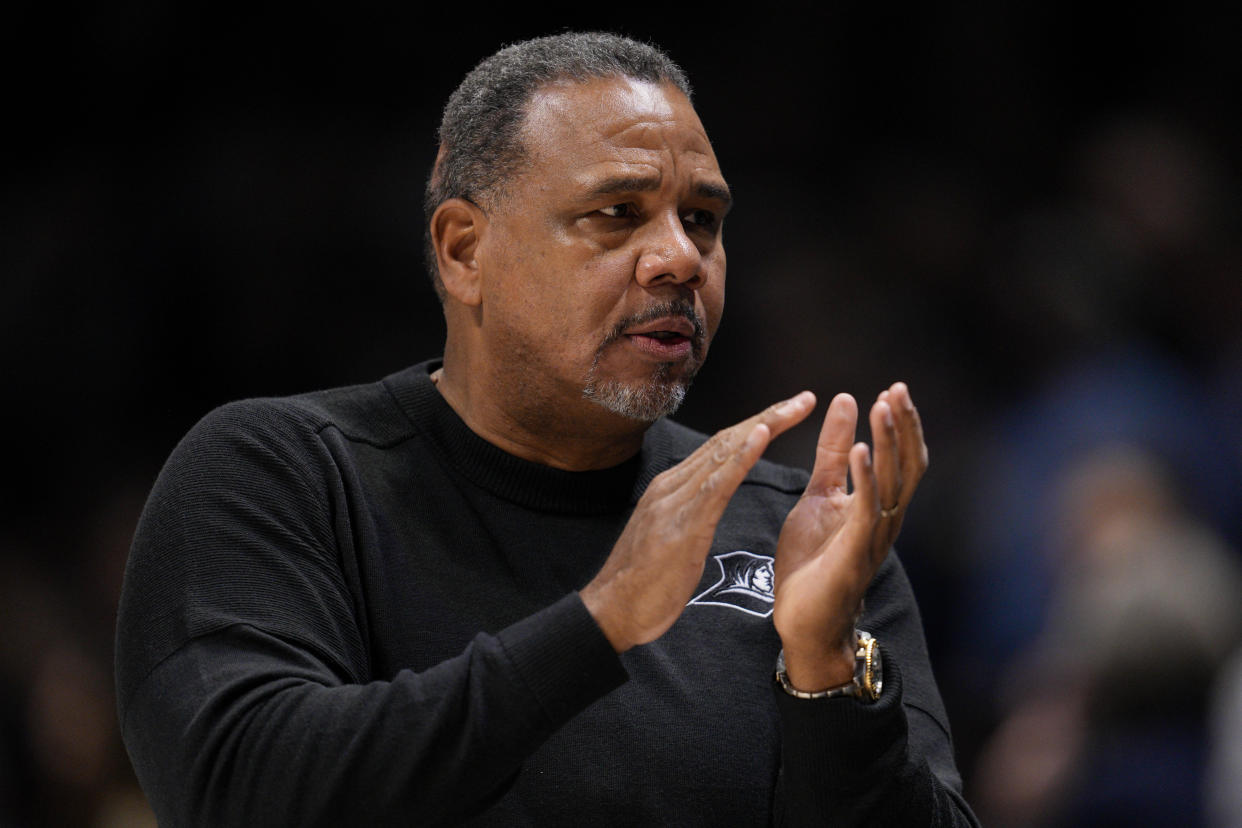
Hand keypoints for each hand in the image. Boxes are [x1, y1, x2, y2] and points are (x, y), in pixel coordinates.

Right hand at [581, 391, 817, 651]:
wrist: (612, 611)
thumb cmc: (643, 583)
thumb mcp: (670, 538)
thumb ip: (687, 513)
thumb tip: (706, 501)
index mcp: (671, 487)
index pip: (720, 447)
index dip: (756, 426)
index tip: (786, 412)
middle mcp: (672, 485)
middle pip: (726, 440)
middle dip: (768, 416)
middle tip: (805, 399)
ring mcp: (676, 501)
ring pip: (724, 452)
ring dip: (764, 426)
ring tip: (794, 408)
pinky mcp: (683, 524)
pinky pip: (717, 483)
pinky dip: (741, 457)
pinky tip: (761, 437)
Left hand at [772, 383, 927, 690]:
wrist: (801, 620)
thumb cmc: (811, 562)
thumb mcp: (818, 494)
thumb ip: (830, 453)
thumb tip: (844, 401)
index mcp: (878, 504)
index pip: (902, 457)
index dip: (902, 423)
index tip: (895, 388)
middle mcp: (886, 518)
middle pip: (908, 464)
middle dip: (904, 426)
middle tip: (897, 389)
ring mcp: (874, 535)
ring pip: (894, 482)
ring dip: (888, 443)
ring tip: (882, 408)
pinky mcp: (855, 551)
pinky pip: (867, 510)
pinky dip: (866, 479)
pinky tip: (859, 451)